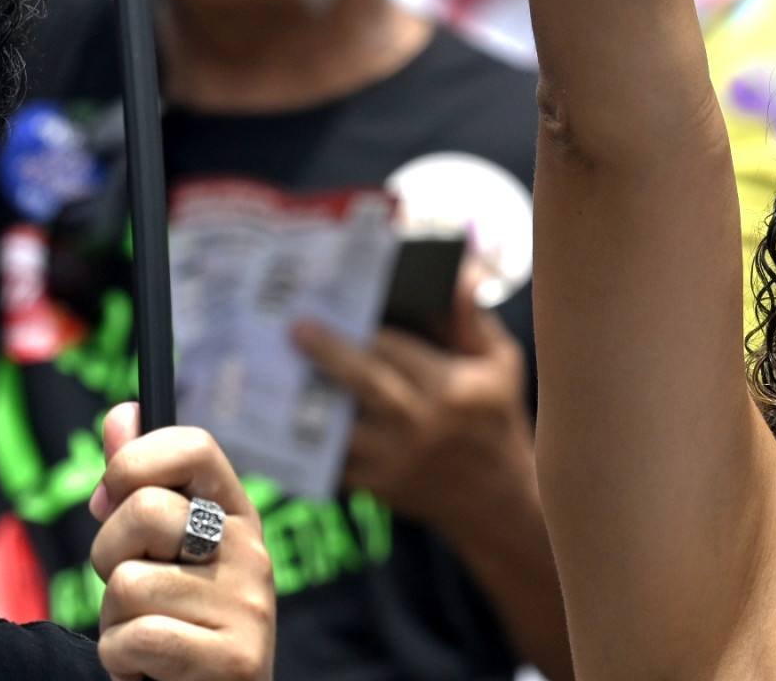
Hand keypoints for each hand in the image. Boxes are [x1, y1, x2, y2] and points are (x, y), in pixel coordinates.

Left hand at [86, 405, 274, 680]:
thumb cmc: (183, 625)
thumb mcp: (165, 552)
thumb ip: (140, 486)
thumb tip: (121, 415)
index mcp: (236, 515)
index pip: (194, 446)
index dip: (136, 461)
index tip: (112, 496)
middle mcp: (251, 552)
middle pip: (144, 513)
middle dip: (108, 557)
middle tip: (131, 591)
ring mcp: (248, 606)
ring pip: (128, 586)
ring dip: (114, 623)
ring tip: (147, 638)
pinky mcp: (234, 659)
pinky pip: (134, 640)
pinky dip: (122, 663)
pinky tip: (150, 670)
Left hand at [291, 289, 536, 538]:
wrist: (498, 500)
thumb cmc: (497, 416)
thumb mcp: (500, 362)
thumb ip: (472, 319)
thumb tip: (457, 275)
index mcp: (451, 388)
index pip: (398, 350)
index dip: (363, 326)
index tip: (333, 304)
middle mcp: (421, 425)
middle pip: (365, 385)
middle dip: (327, 355)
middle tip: (295, 329)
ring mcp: (395, 461)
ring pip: (340, 429)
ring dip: (307, 402)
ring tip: (274, 374)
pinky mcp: (377, 488)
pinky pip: (332, 465)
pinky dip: (305, 446)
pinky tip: (279, 422)